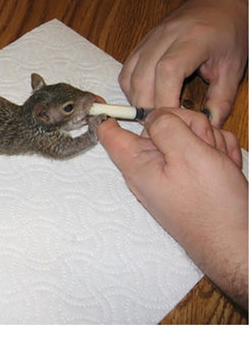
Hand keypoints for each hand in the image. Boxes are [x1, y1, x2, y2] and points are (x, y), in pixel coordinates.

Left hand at [97, 108, 247, 308]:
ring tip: (216, 163)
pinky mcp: (188, 174)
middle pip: (156, 125)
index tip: (107, 101)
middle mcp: (149, 165)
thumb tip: (153, 115)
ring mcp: (170, 170)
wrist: (235, 241)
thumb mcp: (188, 156)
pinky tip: (223, 168)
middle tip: (201, 145)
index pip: (108, 132)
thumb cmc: (212, 206)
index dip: (106, 114)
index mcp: (137, 162)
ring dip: (206, 141)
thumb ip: (166, 127)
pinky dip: (215, 153)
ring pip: (184, 133)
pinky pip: (199, 149)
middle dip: (186, 125)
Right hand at [119, 0, 247, 127]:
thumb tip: (207, 125)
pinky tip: (145, 98)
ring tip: (153, 114)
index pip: (167, 71)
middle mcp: (167, 35)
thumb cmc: (229, 32)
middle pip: (143, 78)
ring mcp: (151, 38)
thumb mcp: (233, 68)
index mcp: (194, 38)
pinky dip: (131, 89)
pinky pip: (126, 71)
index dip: (164, 100)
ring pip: (130, 76)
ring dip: (137, 100)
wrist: (220, 2)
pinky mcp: (142, 43)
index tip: (171, 122)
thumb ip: (221, 100)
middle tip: (161, 125)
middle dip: (148, 107)